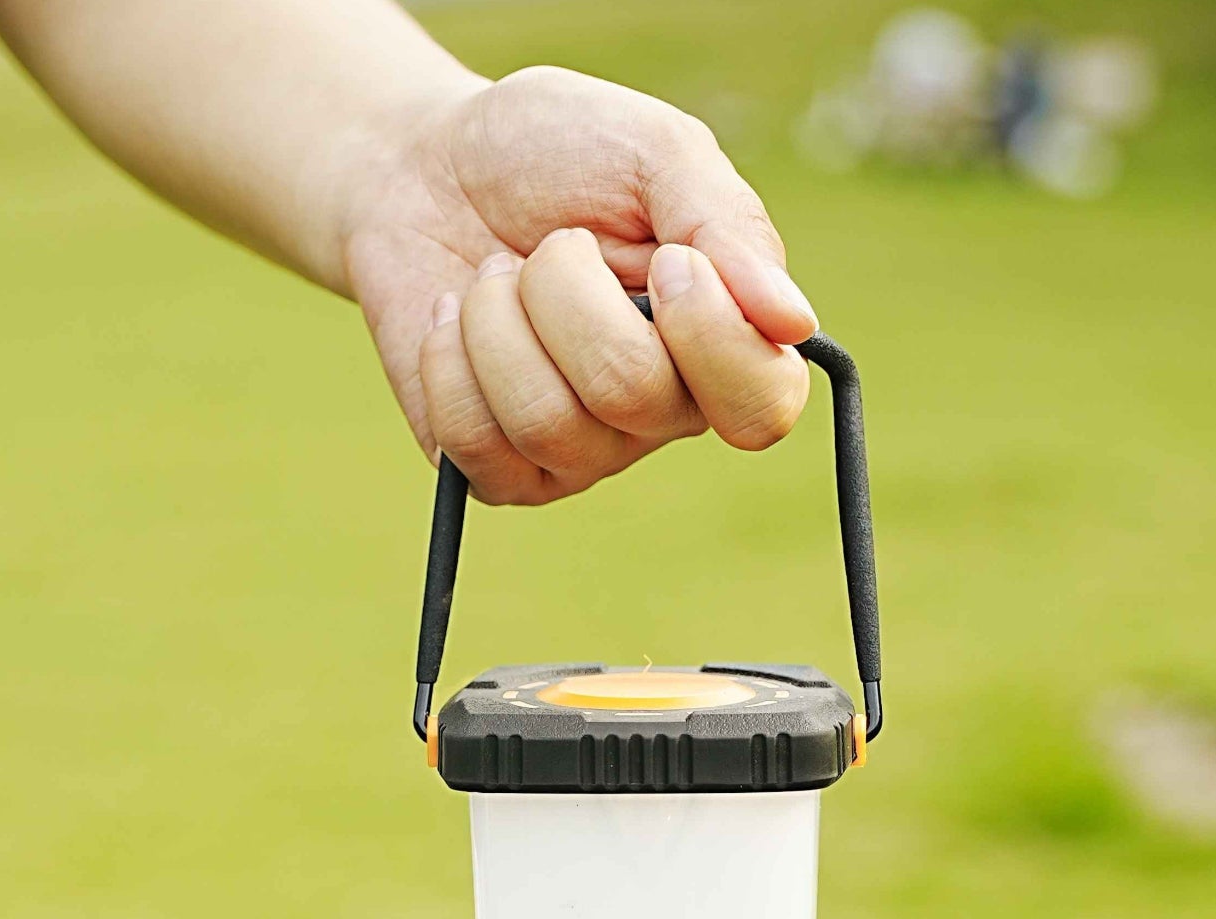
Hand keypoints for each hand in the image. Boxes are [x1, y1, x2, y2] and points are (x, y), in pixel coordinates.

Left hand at [342, 66, 816, 504]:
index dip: (712, 338)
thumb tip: (794, 322)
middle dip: (564, 291)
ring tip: (493, 277)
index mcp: (720, 341)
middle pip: (629, 392)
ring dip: (495, 319)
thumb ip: (727, 224)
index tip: (666, 259)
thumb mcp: (652, 150)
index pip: (762, 408)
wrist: (421, 170)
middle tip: (549, 245)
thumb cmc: (550, 153)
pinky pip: (476, 446)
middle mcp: (658, 415)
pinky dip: (448, 361)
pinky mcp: (498, 472)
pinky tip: (452, 320)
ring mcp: (578, 453)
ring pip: (544, 420)